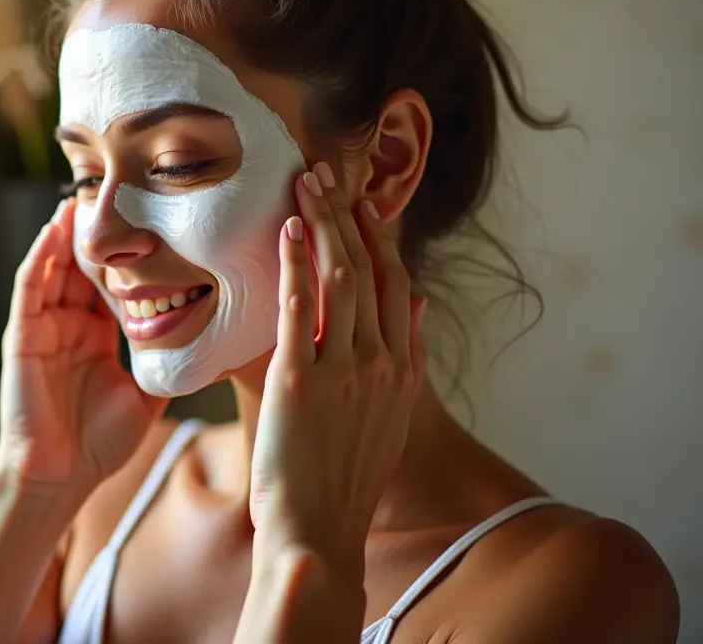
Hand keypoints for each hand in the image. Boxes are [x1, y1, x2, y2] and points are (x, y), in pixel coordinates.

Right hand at [0, 198, 167, 494]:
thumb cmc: (100, 443)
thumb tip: (212, 345)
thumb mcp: (146, 395)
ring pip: (54, 266)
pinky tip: (53, 229)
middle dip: (96, 231)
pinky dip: (39, 256)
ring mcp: (43, 327)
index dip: (127, 252)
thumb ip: (167, 365)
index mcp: (96, 336)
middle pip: (82, 265)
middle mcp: (69, 324)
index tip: (151, 220)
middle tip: (116, 191)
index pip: (111, 281)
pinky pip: (30, 286)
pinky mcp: (22, 334)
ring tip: (83, 197)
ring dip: (65, 232)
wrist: (62, 475)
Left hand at [249, 163, 426, 578]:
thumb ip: (403, 358)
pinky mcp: (302, 382)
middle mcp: (383, 363)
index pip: (396, 285)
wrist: (319, 535)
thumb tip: (416, 302)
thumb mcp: (389, 417)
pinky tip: (290, 229)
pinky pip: (301, 309)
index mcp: (404, 370)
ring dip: (324, 222)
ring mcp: (347, 371)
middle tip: (327, 172)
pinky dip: (298, 263)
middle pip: (369, 270)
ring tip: (307, 182)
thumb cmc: (343, 480)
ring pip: (341, 278)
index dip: (379, 237)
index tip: (362, 200)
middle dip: (349, 214)